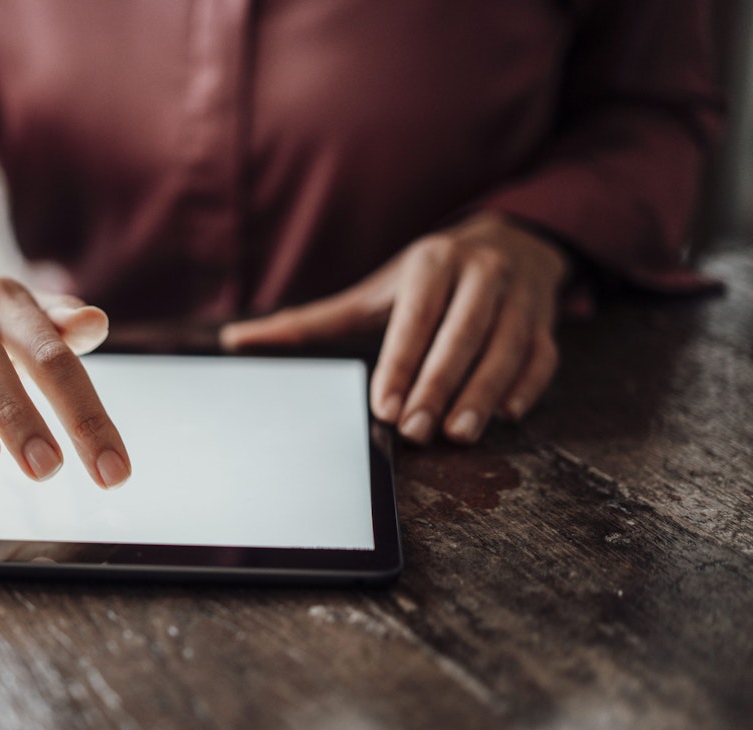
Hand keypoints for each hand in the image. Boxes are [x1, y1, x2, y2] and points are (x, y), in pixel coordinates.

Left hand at [219, 213, 567, 443]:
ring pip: (507, 348)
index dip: (402, 363)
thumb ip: (310, 322)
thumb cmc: (425, 280)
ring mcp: (520, 297)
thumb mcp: (370, 294)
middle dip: (439, 386)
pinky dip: (527, 386)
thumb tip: (234, 340)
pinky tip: (505, 415)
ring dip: (484, 393)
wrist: (510, 242)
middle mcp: (482, 273)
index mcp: (433, 263)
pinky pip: (542, 356)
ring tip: (460, 434)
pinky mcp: (547, 322)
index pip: (417, 318)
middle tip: (417, 432)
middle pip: (463, 335)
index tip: (384, 407)